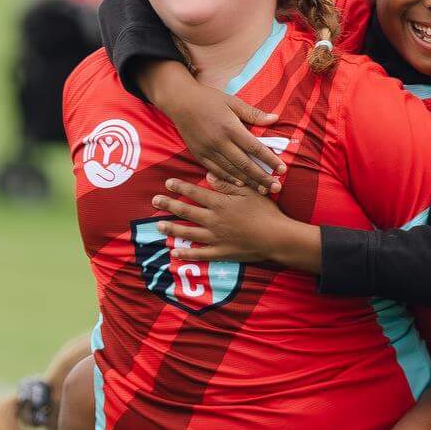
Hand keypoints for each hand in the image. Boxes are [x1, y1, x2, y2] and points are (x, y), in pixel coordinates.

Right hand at [143, 61, 279, 193]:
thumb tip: (275, 118)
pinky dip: (229, 179)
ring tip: (262, 190)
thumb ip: (253, 113)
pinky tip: (240, 184)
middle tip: (277, 188)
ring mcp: (208, 150)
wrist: (180, 101)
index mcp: (230, 127)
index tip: (282, 169)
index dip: (270, 160)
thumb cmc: (208, 99)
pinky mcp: (199, 155)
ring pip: (232, 171)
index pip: (255, 148)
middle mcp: (220, 141)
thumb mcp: (232, 102)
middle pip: (245, 164)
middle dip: (262, 177)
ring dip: (248, 182)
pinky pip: (216, 171)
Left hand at [153, 176, 298, 265]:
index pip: (195, 193)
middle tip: (154, 201)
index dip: (180, 187)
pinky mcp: (220, 252)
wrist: (276, 237)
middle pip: (186, 211)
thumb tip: (207, 175)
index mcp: (220, 203)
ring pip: (188, 232)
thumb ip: (227, 184)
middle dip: (168, 205)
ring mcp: (215, 238)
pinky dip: (187, 254)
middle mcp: (213, 220)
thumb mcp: (248, 192)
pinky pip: (200, 254)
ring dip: (172, 229)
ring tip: (159, 226)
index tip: (167, 183)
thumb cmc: (265, 212)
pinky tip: (175, 253)